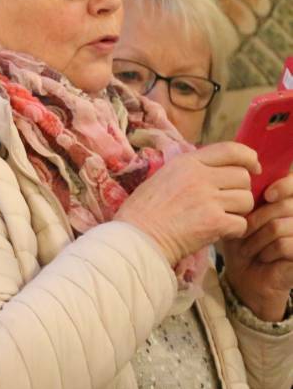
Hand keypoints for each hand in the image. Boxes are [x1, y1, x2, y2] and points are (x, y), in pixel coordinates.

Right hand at [117, 142, 258, 265]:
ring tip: (219, 218)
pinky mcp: (215, 222)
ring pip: (246, 200)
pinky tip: (218, 232)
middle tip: (225, 203)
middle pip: (243, 177)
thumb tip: (219, 169)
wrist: (135, 238)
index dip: (248, 158)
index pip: (231, 149)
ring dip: (238, 211)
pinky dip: (234, 230)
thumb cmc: (143, 211)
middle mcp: (200, 176)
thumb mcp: (163, 176)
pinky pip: (242, 223)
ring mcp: (208, 199)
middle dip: (239, 190)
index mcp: (186, 162)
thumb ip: (191, 169)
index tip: (252, 168)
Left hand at [220, 172, 292, 321]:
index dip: (285, 185)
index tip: (267, 194)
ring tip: (249, 248)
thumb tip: (244, 172)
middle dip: (257, 219)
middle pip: (284, 205)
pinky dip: (267, 251)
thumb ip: (246, 195)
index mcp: (288, 202)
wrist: (246, 276)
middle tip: (244, 231)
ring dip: (257, 238)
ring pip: (279, 225)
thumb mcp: (241, 215)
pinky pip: (285, 244)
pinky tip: (262, 257)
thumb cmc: (242, 242)